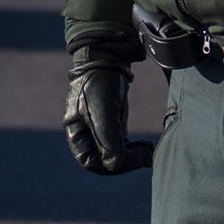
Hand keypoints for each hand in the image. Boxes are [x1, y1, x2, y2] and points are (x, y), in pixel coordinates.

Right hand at [63, 56, 153, 174]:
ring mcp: (97, 128)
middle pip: (103, 160)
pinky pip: (120, 145)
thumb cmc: (100, 81)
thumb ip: (108, 137)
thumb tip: (114, 165)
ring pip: (113, 153)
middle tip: (146, 157)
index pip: (90, 161)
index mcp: (76, 133)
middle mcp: (84, 134)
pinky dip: (132, 149)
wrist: (107, 57)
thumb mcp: (103, 109)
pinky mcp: (109, 123)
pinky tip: (145, 147)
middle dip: (125, 161)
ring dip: (131, 156)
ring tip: (148, 152)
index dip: (111, 165)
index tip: (132, 159)